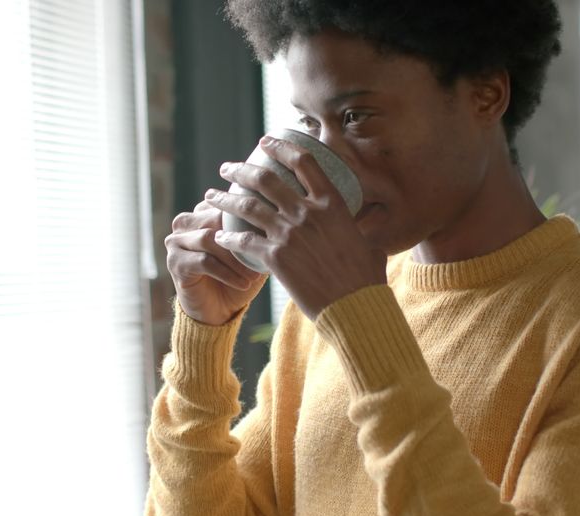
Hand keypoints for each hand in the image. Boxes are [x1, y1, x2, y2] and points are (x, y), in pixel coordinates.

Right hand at [165, 200, 267, 325]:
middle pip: (215, 218)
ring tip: (255, 274)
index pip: (226, 202)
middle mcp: (185, 222)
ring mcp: (176, 241)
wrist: (218, 311)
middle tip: (267, 250)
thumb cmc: (238, 276)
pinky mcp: (174, 263)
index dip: (250, 215)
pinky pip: (204, 262)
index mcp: (203, 212)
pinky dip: (227, 273)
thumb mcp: (254, 251)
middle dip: (242, 235)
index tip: (275, 228)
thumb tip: (283, 213)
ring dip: (235, 258)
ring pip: (208, 239)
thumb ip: (261, 230)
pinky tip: (244, 284)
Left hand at [208, 136, 386, 320]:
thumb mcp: (367, 242)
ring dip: (225, 197)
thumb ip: (356, 230)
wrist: (355, 308)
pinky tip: (219, 235)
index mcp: (332, 203)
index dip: (281, 147)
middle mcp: (308, 213)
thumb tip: (358, 228)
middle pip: (265, 179)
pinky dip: (228, 236)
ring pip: (247, 206)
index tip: (265, 142)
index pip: (303, 162)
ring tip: (211, 195)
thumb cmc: (365, 279)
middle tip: (227, 168)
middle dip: (241, 169)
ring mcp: (290, 234)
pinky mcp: (276, 259)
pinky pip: (244, 240)